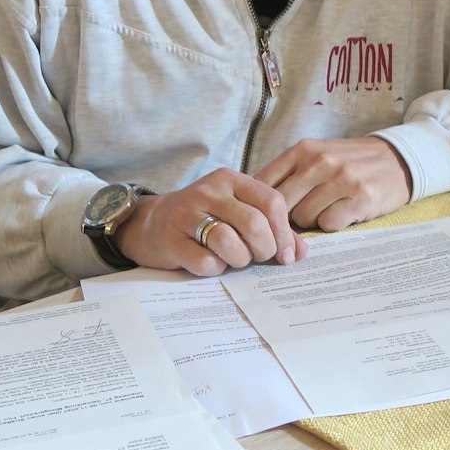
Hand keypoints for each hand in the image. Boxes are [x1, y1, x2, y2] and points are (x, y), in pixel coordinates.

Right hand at [116, 168, 304, 276]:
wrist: (149, 224)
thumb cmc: (202, 219)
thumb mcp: (236, 212)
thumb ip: (270, 228)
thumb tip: (300, 253)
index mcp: (230, 180)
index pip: (272, 201)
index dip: (284, 232)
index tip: (286, 254)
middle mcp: (209, 191)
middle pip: (254, 223)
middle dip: (264, 249)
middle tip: (258, 258)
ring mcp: (187, 214)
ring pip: (230, 242)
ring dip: (240, 260)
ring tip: (234, 260)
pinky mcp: (171, 239)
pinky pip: (206, 261)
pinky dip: (215, 269)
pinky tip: (211, 263)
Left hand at [257, 136, 411, 231]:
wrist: (398, 159)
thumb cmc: (349, 162)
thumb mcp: (316, 155)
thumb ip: (286, 174)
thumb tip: (251, 202)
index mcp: (304, 149)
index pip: (263, 184)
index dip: (261, 206)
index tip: (266, 216)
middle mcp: (321, 161)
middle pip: (281, 206)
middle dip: (285, 218)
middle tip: (297, 221)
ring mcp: (342, 180)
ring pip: (304, 218)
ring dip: (312, 221)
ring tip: (328, 210)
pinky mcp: (361, 199)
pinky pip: (329, 225)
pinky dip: (334, 225)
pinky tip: (344, 213)